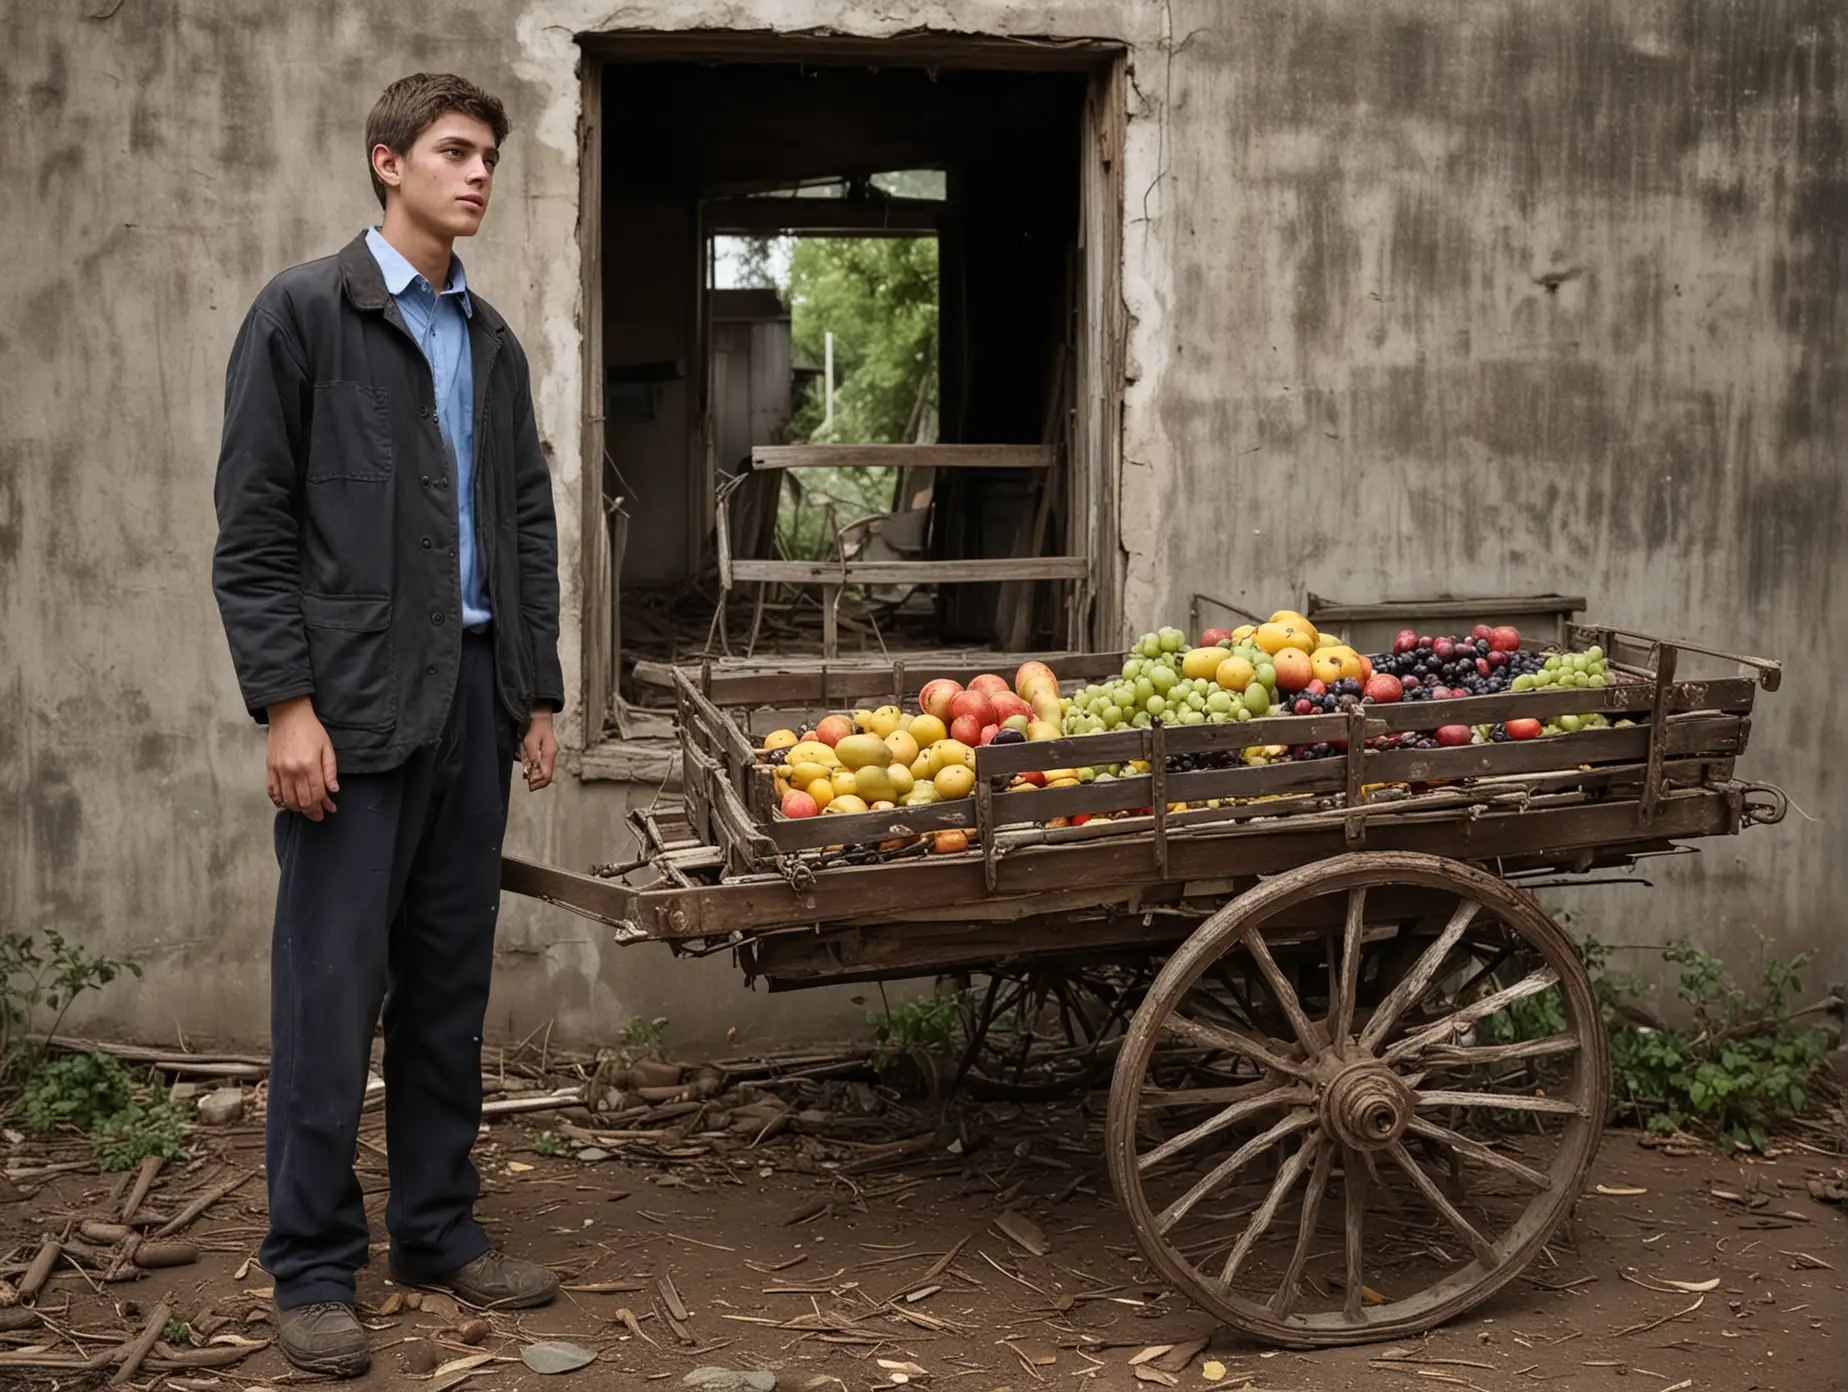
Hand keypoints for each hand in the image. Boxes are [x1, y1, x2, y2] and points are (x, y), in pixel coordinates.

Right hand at [266, 697, 337, 819]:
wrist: (288, 715)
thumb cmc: (311, 730)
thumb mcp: (327, 748)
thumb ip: (330, 771)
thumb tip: (333, 790)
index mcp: (310, 765)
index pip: (317, 794)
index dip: (323, 806)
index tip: (329, 810)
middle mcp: (293, 771)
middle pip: (302, 801)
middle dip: (312, 811)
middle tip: (318, 814)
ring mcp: (279, 771)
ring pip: (287, 800)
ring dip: (297, 808)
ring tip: (305, 808)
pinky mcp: (269, 769)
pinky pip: (272, 791)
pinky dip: (279, 801)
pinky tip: (287, 803)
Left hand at [522, 709, 557, 790]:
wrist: (541, 719)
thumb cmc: (535, 729)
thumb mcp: (530, 741)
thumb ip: (531, 755)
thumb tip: (532, 769)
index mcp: (550, 753)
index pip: (547, 774)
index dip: (539, 781)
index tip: (530, 784)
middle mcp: (552, 756)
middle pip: (548, 775)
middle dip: (539, 782)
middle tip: (530, 786)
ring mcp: (550, 755)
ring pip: (547, 772)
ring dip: (538, 777)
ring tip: (529, 780)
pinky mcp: (547, 754)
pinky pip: (544, 766)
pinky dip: (537, 771)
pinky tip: (530, 772)